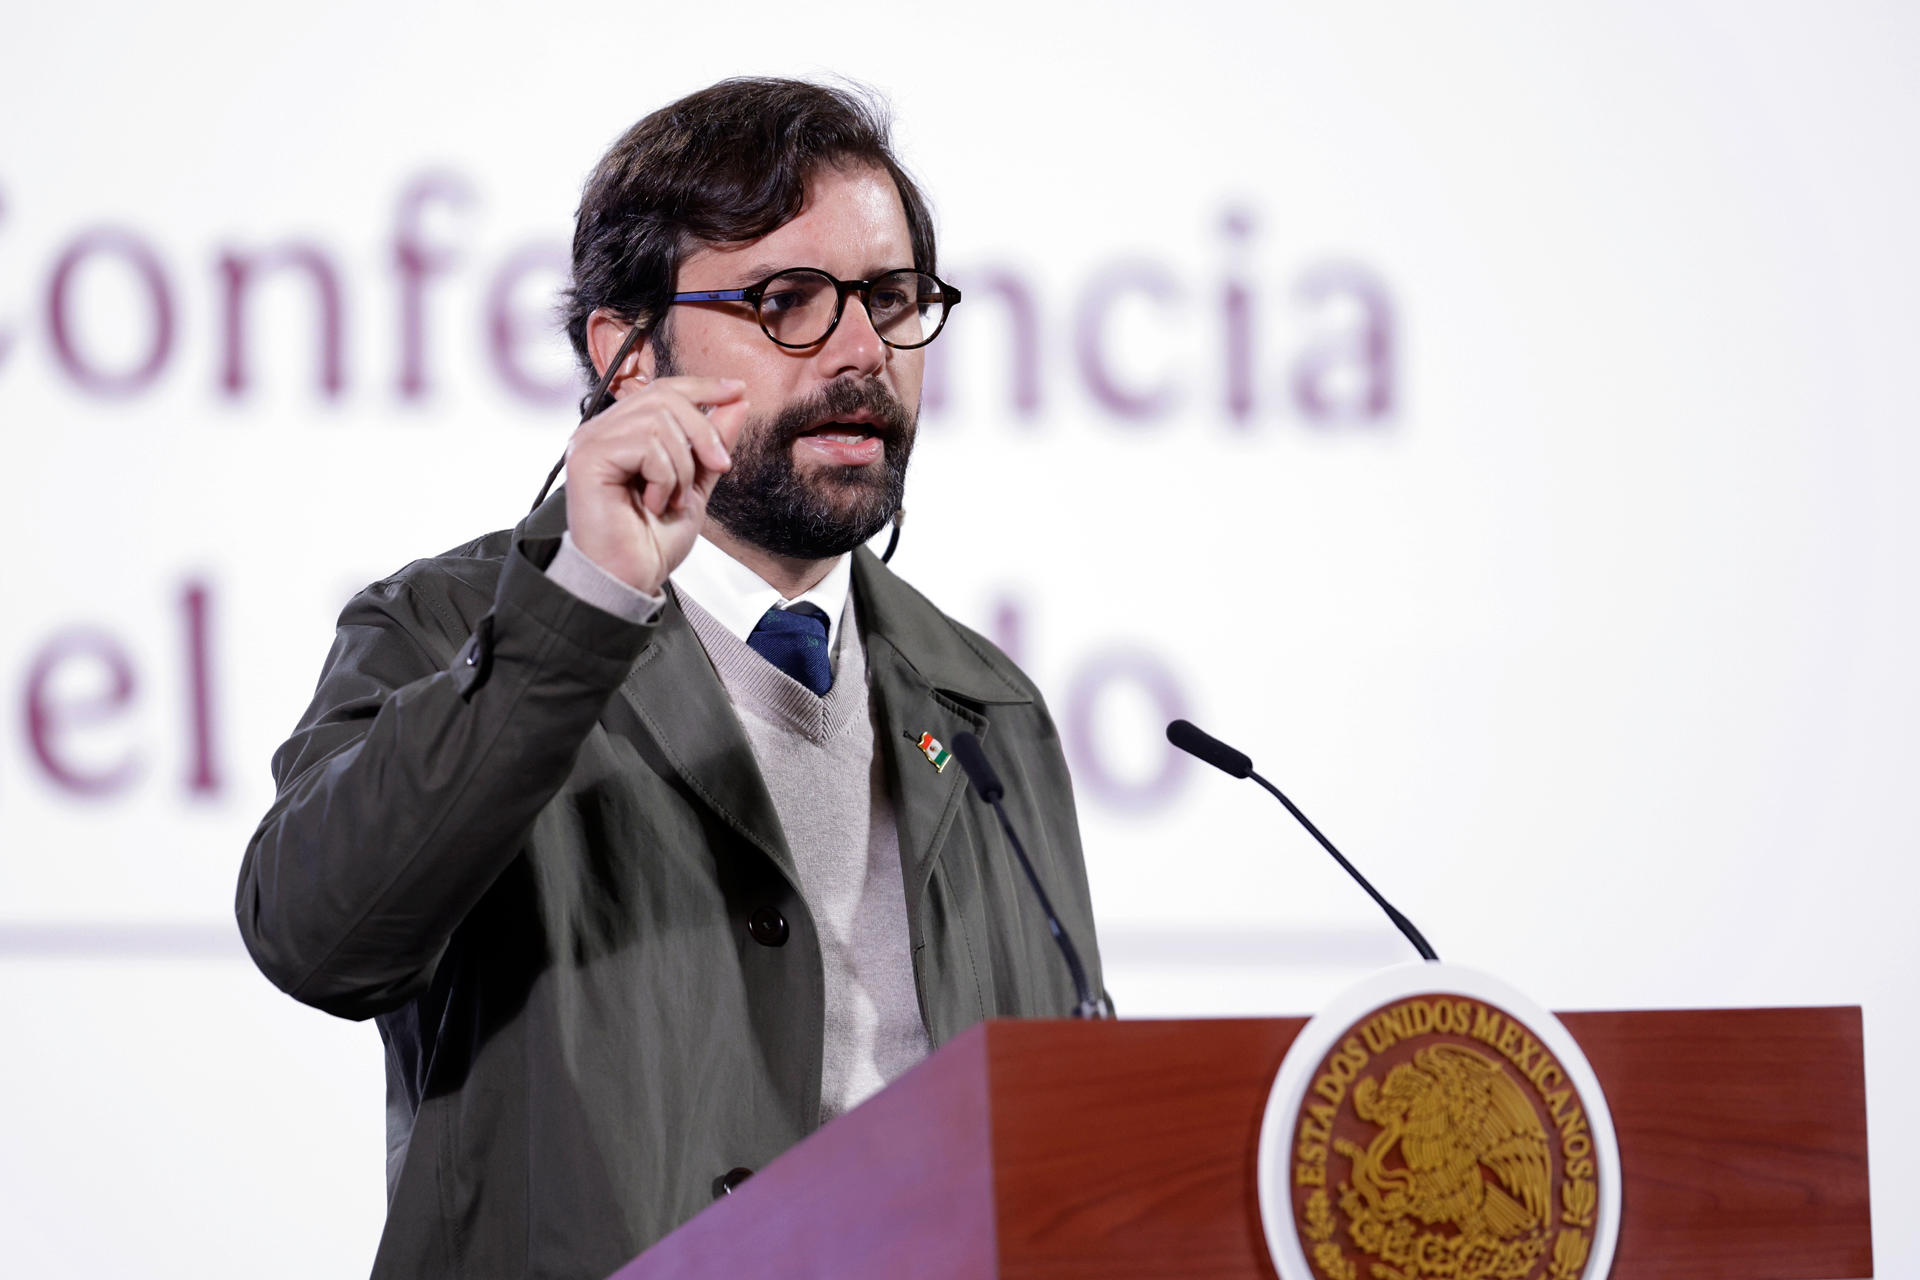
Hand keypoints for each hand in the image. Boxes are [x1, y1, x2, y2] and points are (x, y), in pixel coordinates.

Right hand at [564, 376, 748, 594]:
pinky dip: (665, 477)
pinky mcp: (587, 458)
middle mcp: (601, 431)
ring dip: (682, 465)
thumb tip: (737, 403)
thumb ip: (711, 444)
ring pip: (659, 421)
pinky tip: (654, 503)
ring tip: (674, 498)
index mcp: (623, 432)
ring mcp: (590, 442)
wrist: (631, 578)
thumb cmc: (651, 541)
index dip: (703, 386)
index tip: (738, 390)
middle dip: (703, 432)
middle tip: (719, 466)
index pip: (663, 390)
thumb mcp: (696, 484)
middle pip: (665, 398)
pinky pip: (645, 445)